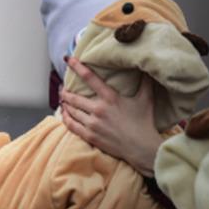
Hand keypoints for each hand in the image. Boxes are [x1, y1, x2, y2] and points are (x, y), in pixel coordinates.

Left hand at [60, 56, 163, 176]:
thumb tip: (146, 66)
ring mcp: (93, 124)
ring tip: (62, 99)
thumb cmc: (144, 123)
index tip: (68, 59)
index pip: (89, 78)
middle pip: (74, 97)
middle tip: (62, 87)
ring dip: (64, 104)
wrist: (141, 148)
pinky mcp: (90, 136)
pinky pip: (71, 125)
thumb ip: (145, 82)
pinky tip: (64, 114)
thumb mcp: (146, 99)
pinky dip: (65, 118)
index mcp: (111, 98)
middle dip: (65, 91)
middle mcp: (99, 109)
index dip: (77, 67)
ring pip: (71, 110)